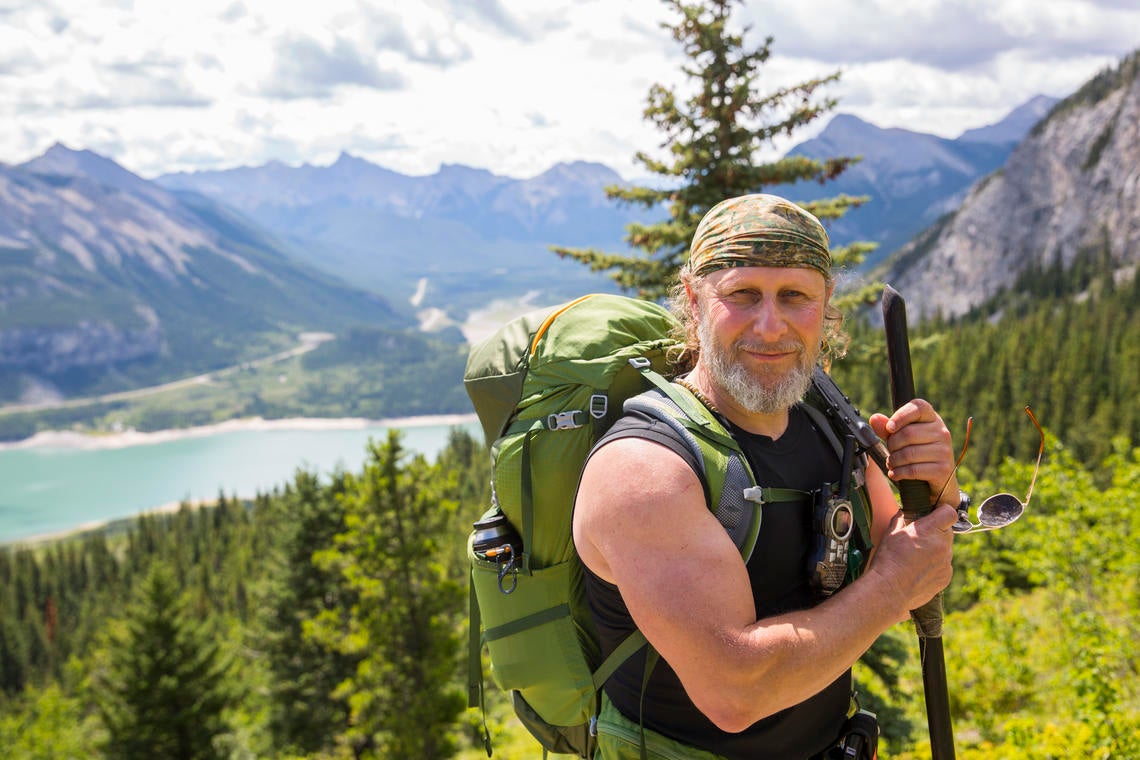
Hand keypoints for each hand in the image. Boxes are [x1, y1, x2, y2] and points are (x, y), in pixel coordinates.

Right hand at [868, 503, 956, 619]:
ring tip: (915, 559)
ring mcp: (946, 563)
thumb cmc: (888, 560)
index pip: (949, 513)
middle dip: (935, 533)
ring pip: (945, 550)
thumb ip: (900, 520)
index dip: (943, 512)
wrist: (890, 590)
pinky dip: (934, 566)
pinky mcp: (946, 578)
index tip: (935, 514)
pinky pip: (944, 567)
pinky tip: (918, 571)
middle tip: (918, 540)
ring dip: (935, 551)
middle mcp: (943, 545)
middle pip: (947, 532)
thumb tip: (902, 513)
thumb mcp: (890, 533)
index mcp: (930, 530)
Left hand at [869, 399, 957, 504]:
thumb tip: (875, 418)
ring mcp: (944, 450)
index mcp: (932, 418)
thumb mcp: (901, 439)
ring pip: (909, 453)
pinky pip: (913, 469)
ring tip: (892, 463)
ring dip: (894, 461)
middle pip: (908, 433)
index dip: (900, 416)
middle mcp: (942, 432)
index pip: (918, 407)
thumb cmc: (917, 454)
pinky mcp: (943, 469)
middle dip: (892, 445)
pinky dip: (899, 473)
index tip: (889, 428)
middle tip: (891, 452)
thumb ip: (887, 429)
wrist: (938, 481)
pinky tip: (895, 473)